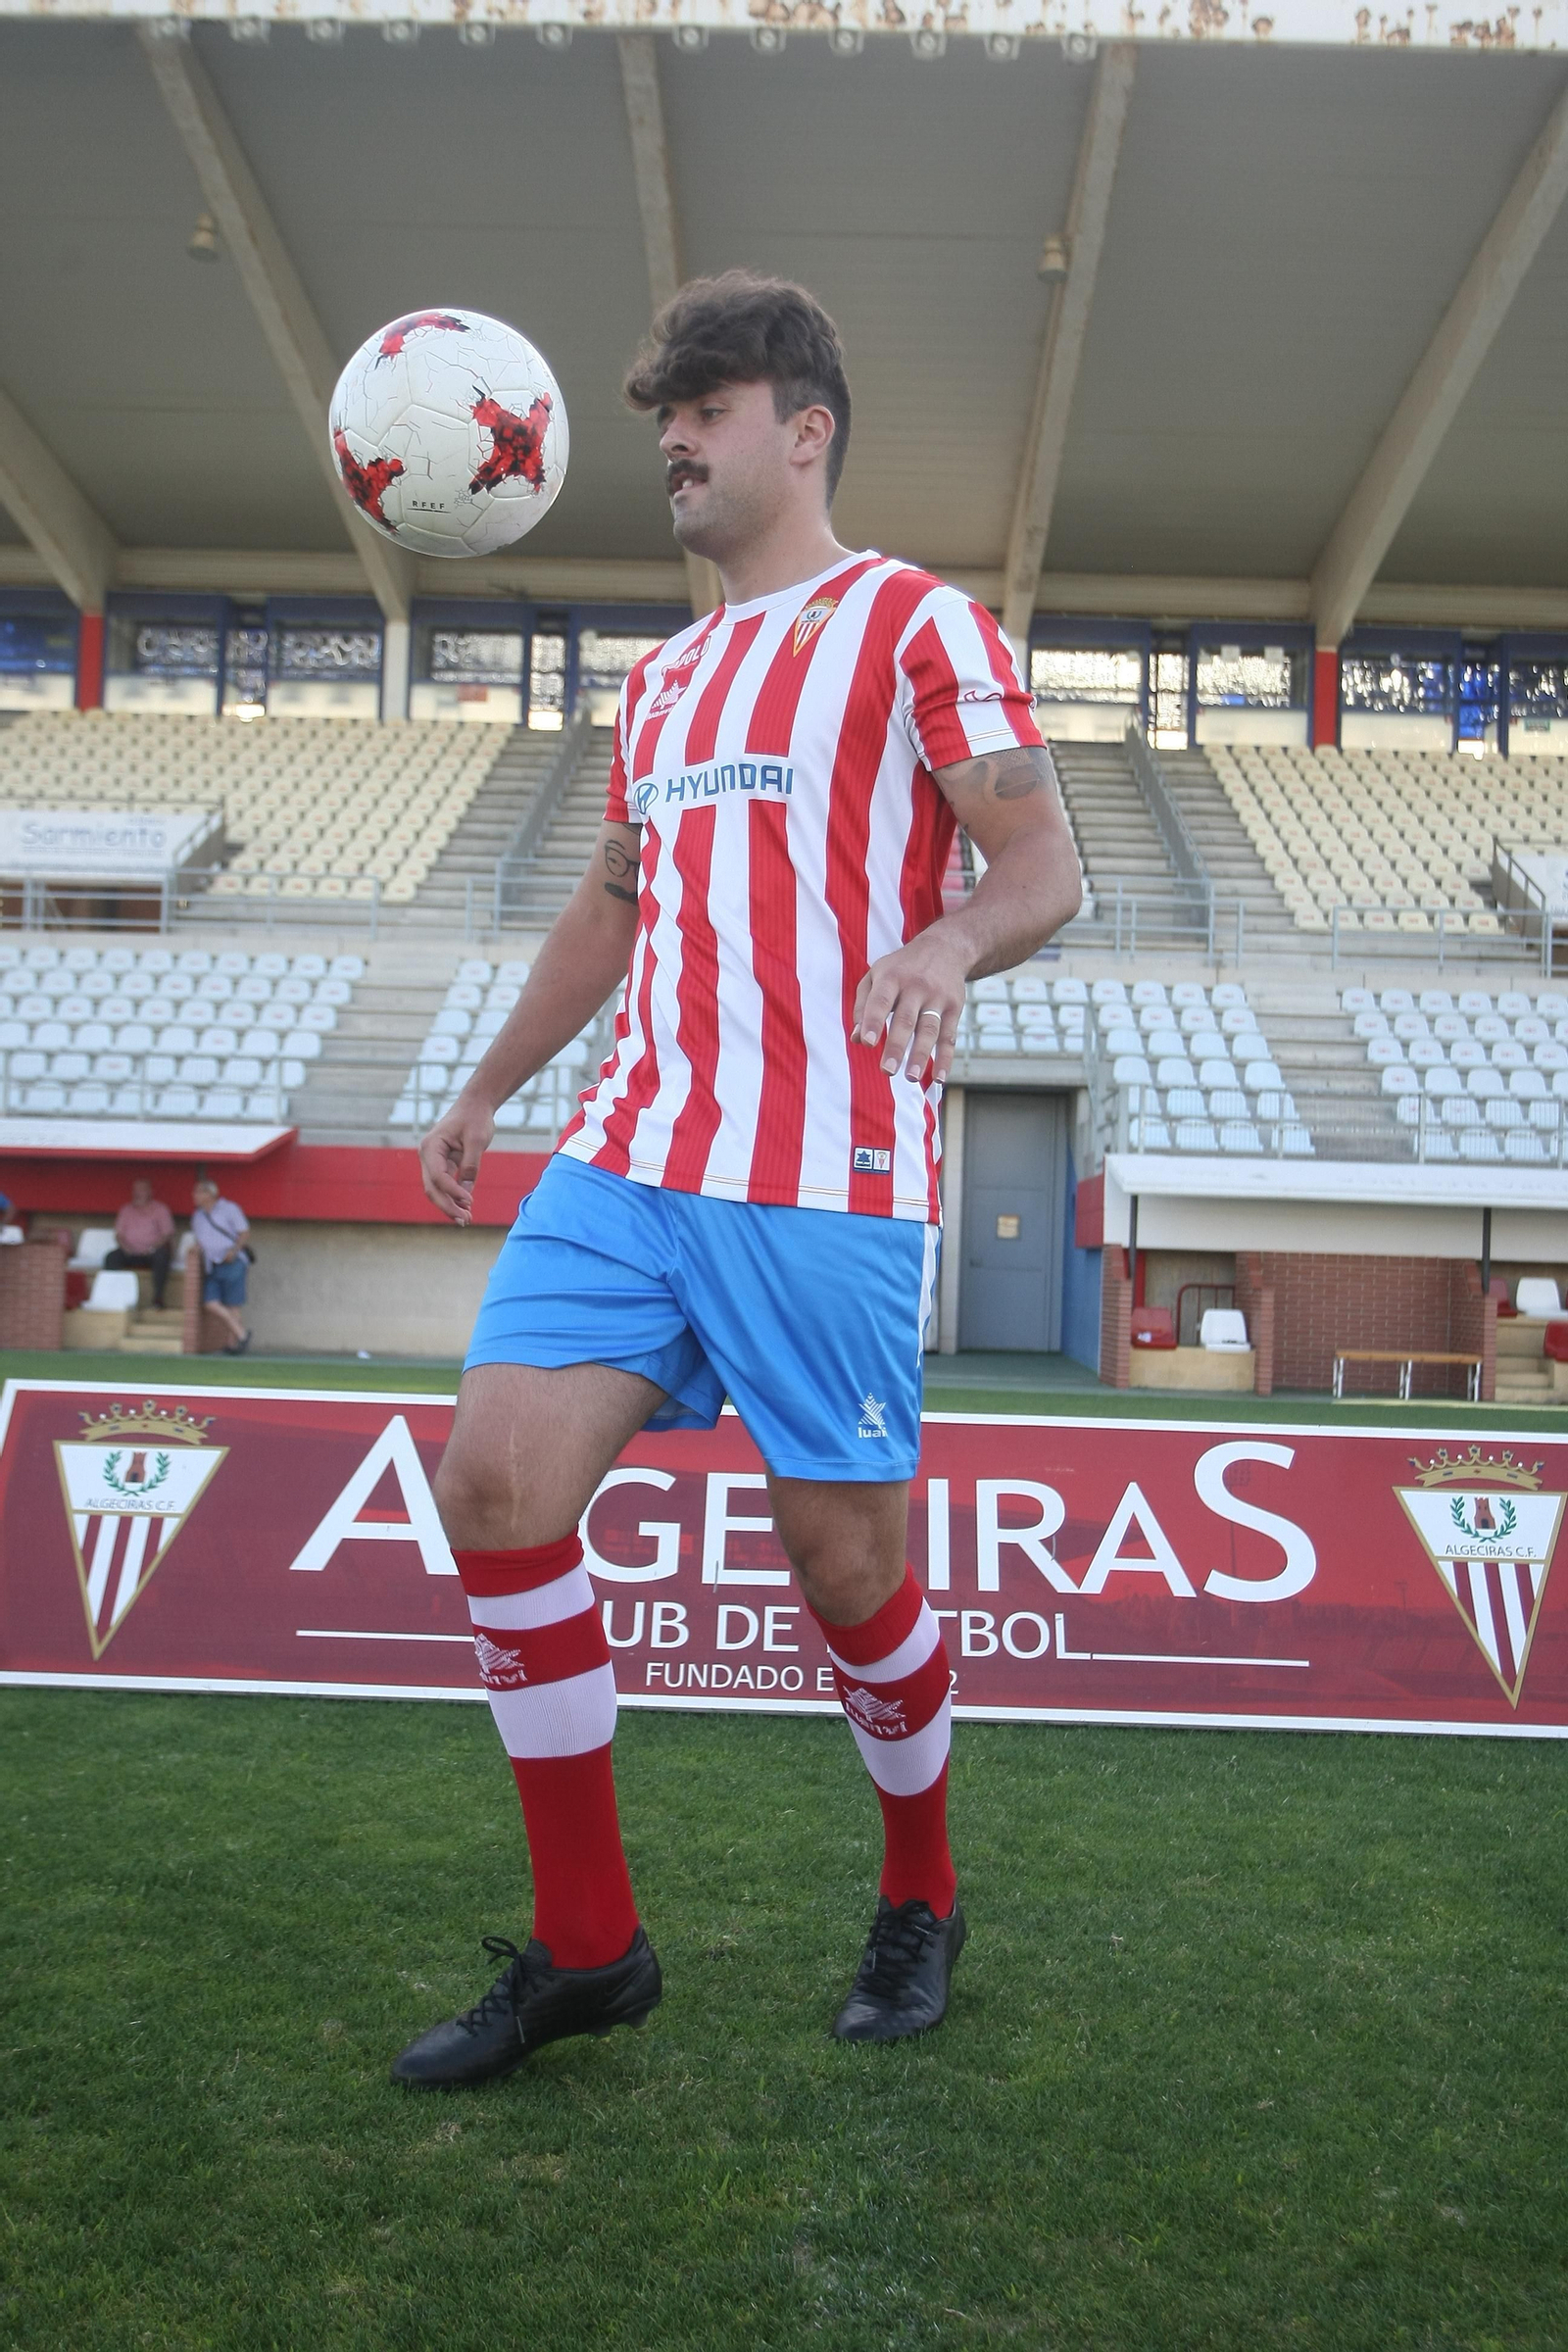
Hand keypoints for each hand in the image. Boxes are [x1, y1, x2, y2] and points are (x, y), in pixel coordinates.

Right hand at [419, 1093, 496, 1225]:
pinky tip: (465, 1208)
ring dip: (449, 1205)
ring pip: (436, 1189)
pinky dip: (453, 1197)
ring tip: (466, 1219)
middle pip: (432, 1187)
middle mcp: (427, 1155)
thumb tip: (467, 1191)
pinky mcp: (442, 1164)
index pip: (438, 1176)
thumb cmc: (475, 1118)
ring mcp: (433, 1161)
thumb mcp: (477, 1140)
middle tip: (465, 1220)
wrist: (475, 1105)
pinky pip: (444, 1185)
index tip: (470, 1202)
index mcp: (431, 1146)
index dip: (453, 1192)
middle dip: (447, 1206)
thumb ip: (471, 1165)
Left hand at [852, 934, 968, 1083]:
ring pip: (929, 1029)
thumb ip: (863, 1005)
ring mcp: (937, 997)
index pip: (881, 1001)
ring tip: (911, 1078)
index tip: (868, 1043)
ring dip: (921, 1055)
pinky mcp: (954, 1007)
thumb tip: (857, 1038)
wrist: (946, 947)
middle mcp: (916, 986)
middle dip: (897, 1046)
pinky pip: (950, 1036)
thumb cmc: (902, 967)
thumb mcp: (876, 975)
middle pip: (906, 1019)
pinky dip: (946, 1058)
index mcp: (891, 977)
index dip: (874, 1021)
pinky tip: (940, 1077)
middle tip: (887, 1071)